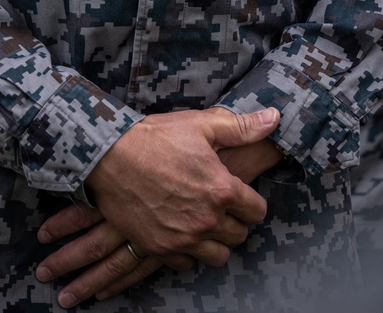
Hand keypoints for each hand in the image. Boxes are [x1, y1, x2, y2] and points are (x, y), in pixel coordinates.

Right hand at [34, 107, 279, 307]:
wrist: (109, 156)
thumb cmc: (155, 137)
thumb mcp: (200, 124)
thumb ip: (240, 127)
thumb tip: (274, 118)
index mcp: (222, 190)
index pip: (257, 212)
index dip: (251, 202)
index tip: (239, 194)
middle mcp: (206, 220)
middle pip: (239, 236)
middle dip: (233, 221)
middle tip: (218, 205)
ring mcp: (182, 238)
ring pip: (217, 256)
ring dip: (214, 241)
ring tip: (202, 222)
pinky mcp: (159, 248)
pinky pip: (185, 264)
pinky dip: (186, 252)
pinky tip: (179, 230)